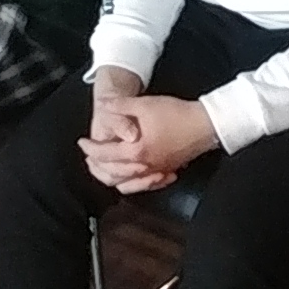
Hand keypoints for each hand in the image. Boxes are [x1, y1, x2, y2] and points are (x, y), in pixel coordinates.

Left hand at [82, 94, 217, 192]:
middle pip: (112, 173)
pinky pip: (144, 184)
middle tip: (90, 155)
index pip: (104, 155)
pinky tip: (131, 174)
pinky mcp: (165, 170)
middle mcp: (144, 166)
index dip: (90, 148)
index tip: (83, 142)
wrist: (205, 124)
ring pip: (127, 184)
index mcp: (135, 151)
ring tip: (106, 166)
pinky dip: (133, 182)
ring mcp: (156, 171)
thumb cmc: (177, 114)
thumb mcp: (145, 104)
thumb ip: (120, 105)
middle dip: (97, 165)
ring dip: (113, 176)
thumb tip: (104, 105)